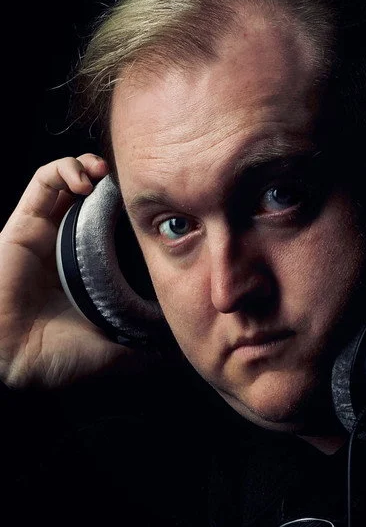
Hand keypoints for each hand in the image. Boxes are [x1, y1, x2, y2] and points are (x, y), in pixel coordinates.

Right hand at [0, 154, 142, 388]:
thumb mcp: (120, 348)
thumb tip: (188, 341)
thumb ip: (150, 342)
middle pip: (97, 198)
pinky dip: (65, 169)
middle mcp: (70, 246)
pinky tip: (85, 179)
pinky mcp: (24, 223)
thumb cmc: (60, 357)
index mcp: (93, 269)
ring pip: (70, 181)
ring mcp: (47, 232)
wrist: (15, 359)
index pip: (119, 227)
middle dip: (118, 183)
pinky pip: (42, 181)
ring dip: (91, 166)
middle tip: (138, 182)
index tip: (162, 206)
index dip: (138, 210)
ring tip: (108, 172)